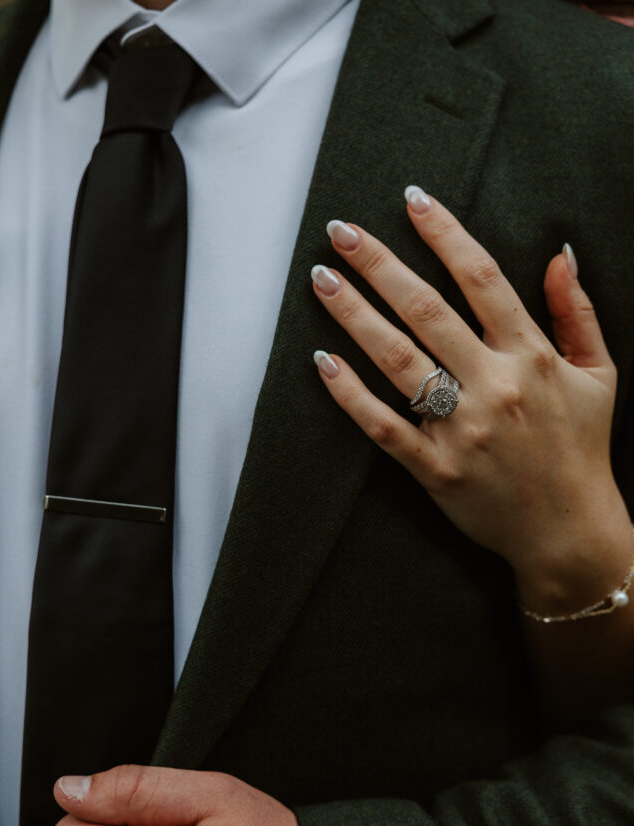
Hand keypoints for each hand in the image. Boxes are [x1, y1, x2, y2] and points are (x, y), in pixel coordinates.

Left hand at [312, 188, 631, 613]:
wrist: (569, 531)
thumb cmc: (581, 449)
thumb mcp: (598, 374)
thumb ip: (576, 312)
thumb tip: (560, 254)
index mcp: (531, 355)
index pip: (481, 277)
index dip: (444, 232)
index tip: (411, 199)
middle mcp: (494, 386)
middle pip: (426, 309)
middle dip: (379, 263)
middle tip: (340, 231)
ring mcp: (461, 430)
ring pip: (397, 360)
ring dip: (355, 315)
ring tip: (322, 280)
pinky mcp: (434, 469)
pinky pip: (383, 425)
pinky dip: (350, 394)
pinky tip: (323, 361)